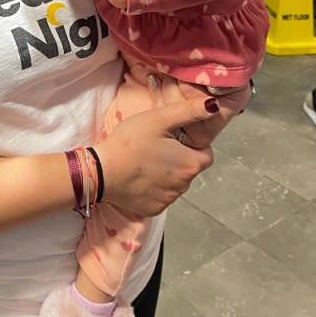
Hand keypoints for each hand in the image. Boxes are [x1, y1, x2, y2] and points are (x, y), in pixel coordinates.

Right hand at [96, 78, 214, 215]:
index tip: (175, 137)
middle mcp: (184, 186)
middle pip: (189, 169)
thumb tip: (214, 106)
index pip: (206, 154)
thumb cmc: (131, 141)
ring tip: (146, 160)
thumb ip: (188, 111)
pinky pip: (161, 196)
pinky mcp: (153, 210)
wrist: (101, 172)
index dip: (194, 144)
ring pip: (175, 183)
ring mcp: (168, 200)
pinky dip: (154, 188)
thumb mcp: (159, 119)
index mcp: (190, 164)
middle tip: (157, 145)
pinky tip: (139, 176)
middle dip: (179, 158)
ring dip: (167, 173)